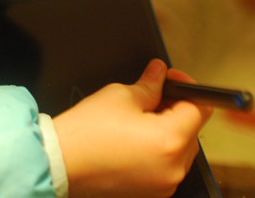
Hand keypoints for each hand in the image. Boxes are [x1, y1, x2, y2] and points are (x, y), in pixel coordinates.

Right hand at [53, 59, 212, 197]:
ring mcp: (162, 185)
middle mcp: (173, 168)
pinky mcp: (149, 192)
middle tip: (152, 96)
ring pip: (179, 149)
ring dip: (167, 130)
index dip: (186, 87)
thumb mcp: (120, 96)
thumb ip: (150, 84)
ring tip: (139, 119)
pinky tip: (134, 139)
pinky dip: (157, 150)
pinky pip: (165, 166)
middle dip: (176, 109)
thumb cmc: (85, 131)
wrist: (58, 161)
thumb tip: (159, 72)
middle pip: (191, 130)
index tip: (171, 79)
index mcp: (170, 140)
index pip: (199, 108)